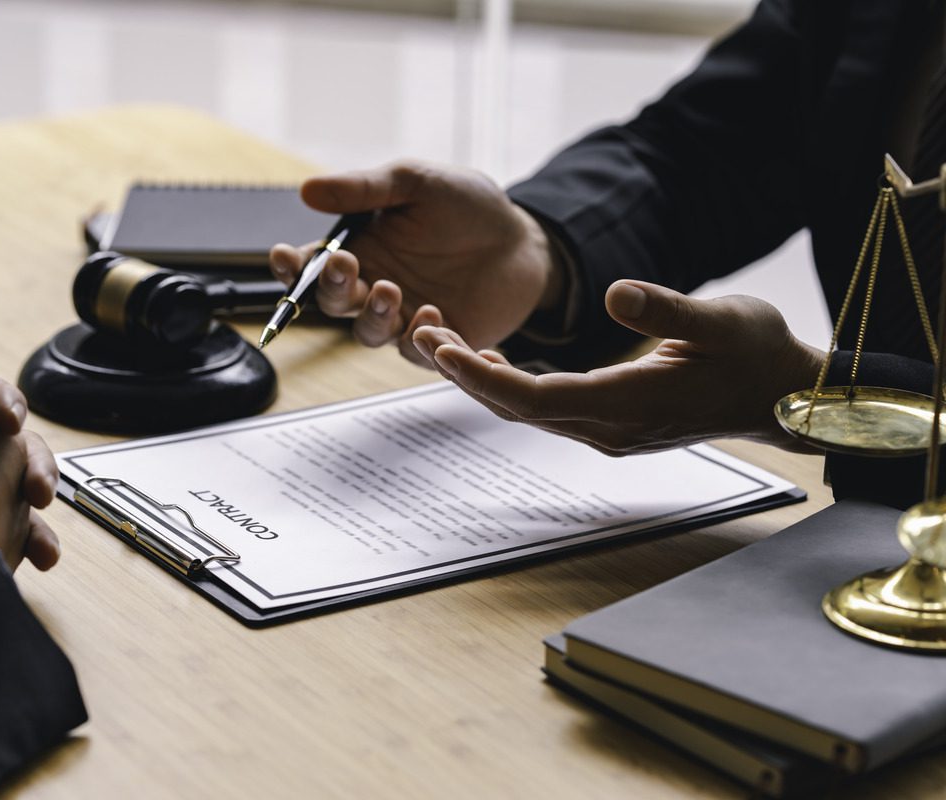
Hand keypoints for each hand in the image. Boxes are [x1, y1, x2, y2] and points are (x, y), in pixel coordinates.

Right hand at [270, 160, 561, 363]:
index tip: (281, 255)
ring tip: (392, 290)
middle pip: (333, 304)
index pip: (311, 265)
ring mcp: (403, 318)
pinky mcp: (437, 342)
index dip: (290, 266)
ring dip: (372, 316)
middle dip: (332, 288)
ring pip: (368, 333)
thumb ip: (364, 189)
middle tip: (345, 266)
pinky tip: (433, 314)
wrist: (524, 240)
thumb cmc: (468, 207)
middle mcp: (373, 287)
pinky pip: (415, 352)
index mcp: (360, 249)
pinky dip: (418, 337)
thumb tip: (308, 189)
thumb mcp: (416, 182)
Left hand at [412, 280, 823, 453]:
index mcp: (630, 405)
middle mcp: (611, 429)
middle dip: (467, 375)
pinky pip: (547, 409)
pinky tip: (489, 358)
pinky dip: (512, 385)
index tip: (442, 351)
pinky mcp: (613, 424)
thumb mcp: (723, 318)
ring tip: (441, 340)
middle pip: (520, 409)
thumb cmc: (760, 354)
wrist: (788, 396)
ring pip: (529, 412)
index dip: (485, 378)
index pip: (538, 399)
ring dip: (483, 380)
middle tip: (422, 333)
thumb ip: (668, 308)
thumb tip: (614, 292)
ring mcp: (611, 432)